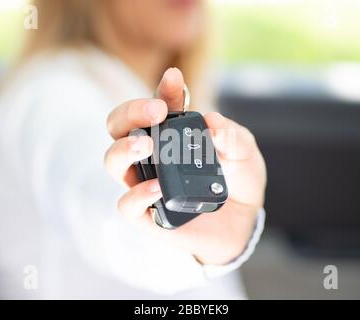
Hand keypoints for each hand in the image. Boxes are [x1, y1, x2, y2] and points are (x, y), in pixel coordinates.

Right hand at [104, 68, 265, 264]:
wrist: (240, 223)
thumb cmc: (238, 183)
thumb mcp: (246, 156)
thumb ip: (234, 138)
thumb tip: (213, 122)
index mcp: (173, 133)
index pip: (160, 104)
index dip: (165, 89)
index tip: (174, 78)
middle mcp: (152, 155)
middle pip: (120, 126)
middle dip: (131, 112)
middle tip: (155, 112)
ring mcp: (144, 182)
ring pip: (113, 160)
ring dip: (123, 148)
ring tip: (145, 145)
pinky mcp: (146, 214)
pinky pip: (127, 204)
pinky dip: (138, 194)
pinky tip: (157, 188)